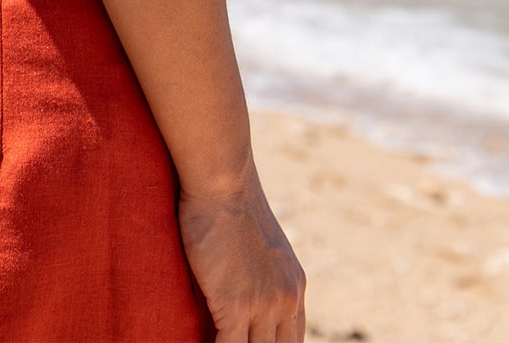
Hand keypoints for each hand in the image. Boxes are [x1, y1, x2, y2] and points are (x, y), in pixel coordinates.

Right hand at [177, 171, 305, 342]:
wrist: (222, 181)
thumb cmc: (229, 200)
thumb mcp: (258, 242)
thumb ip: (260, 271)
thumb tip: (242, 283)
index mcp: (294, 285)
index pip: (292, 341)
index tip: (253, 342)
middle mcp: (287, 299)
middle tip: (238, 342)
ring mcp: (264, 305)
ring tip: (215, 342)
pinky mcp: (236, 306)